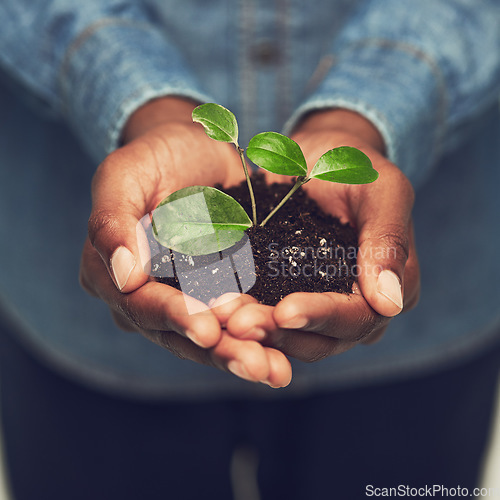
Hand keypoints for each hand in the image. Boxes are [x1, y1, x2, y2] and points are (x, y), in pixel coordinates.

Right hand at [79, 97, 291, 386]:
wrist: (196, 151)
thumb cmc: (155, 156)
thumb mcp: (125, 174)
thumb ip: (114, 220)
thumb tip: (123, 275)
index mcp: (110, 274)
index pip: (140, 303)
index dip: (173, 317)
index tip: (206, 328)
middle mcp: (144, 297)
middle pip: (178, 334)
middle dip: (218, 350)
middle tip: (255, 365)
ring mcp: (183, 299)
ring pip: (210, 338)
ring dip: (243, 355)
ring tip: (276, 372)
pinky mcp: (218, 294)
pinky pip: (236, 323)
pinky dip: (258, 339)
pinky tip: (284, 358)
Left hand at [226, 109, 419, 360]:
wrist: (318, 159)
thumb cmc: (355, 166)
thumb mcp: (382, 190)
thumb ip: (388, 240)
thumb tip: (389, 304)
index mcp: (390, 289)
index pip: (357, 317)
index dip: (321, 316)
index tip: (285, 310)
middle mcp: (355, 308)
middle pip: (320, 339)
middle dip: (279, 332)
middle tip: (238, 323)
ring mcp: (318, 306)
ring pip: (289, 336)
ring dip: (256, 331)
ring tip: (222, 319)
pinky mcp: (285, 295)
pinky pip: (265, 314)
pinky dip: (242, 314)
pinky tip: (214, 308)